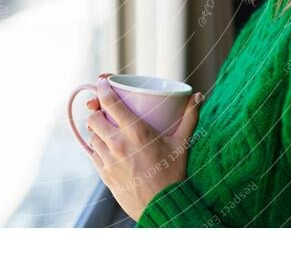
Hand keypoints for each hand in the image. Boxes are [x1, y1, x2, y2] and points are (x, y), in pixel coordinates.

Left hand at [84, 73, 203, 221]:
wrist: (162, 208)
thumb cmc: (174, 175)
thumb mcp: (182, 144)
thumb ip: (189, 118)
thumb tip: (198, 95)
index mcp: (136, 132)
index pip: (109, 102)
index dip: (102, 88)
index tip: (102, 82)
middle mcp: (118, 144)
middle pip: (94, 117)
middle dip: (97, 110)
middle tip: (105, 109)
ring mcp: (108, 159)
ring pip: (92, 135)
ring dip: (96, 129)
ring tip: (107, 128)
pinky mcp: (104, 173)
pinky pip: (93, 153)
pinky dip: (97, 146)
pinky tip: (106, 146)